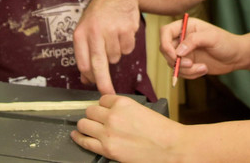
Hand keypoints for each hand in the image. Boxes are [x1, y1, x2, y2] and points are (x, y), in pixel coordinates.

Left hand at [72, 94, 188, 161]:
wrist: (172, 147)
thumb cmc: (162, 131)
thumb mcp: (142, 110)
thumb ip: (125, 109)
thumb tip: (112, 111)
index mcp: (123, 102)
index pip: (103, 99)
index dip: (104, 106)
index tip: (105, 110)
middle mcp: (112, 115)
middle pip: (90, 110)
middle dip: (93, 115)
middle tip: (96, 120)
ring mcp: (108, 133)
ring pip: (84, 123)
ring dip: (85, 125)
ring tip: (87, 128)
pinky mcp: (107, 149)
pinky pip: (84, 141)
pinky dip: (78, 138)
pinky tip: (77, 135)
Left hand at [73, 0, 140, 94]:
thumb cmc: (100, 15)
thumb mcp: (86, 30)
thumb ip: (85, 54)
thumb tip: (86, 79)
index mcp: (81, 33)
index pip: (83, 62)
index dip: (89, 77)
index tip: (94, 87)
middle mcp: (95, 32)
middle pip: (99, 63)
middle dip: (103, 82)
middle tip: (107, 93)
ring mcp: (112, 30)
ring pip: (116, 57)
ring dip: (116, 53)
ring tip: (113, 36)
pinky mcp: (127, 29)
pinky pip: (127, 49)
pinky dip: (126, 45)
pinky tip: (122, 32)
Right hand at [160, 17, 241, 79]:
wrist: (236, 57)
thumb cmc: (226, 42)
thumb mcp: (212, 38)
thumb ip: (194, 40)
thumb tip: (179, 51)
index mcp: (186, 26)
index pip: (165, 32)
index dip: (165, 43)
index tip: (175, 55)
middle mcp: (182, 38)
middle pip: (165, 50)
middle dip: (176, 60)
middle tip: (190, 64)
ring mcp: (184, 52)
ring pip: (172, 63)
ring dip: (185, 70)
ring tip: (202, 68)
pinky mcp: (188, 64)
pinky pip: (180, 72)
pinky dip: (190, 75)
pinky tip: (203, 70)